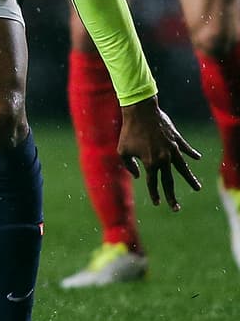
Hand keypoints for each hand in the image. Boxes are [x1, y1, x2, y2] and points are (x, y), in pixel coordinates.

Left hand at [117, 95, 202, 210]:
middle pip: (169, 181)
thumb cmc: (128, 132)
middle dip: (171, 196)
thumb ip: (128, 166)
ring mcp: (173, 149)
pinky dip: (191, 153)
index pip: (152, 183)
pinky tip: (197, 158)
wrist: (140, 112)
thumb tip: (137, 176)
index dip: (154, 194)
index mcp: (150, 163)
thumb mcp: (122, 151)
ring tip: (197, 188)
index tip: (156, 203)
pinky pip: (186, 148)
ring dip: (190, 179)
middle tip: (176, 209)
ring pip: (183, 168)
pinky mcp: (177, 139)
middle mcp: (164, 159)